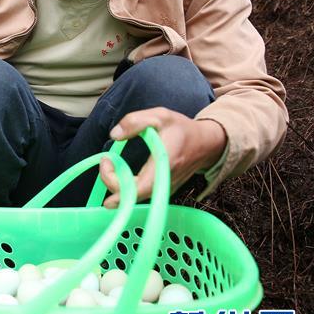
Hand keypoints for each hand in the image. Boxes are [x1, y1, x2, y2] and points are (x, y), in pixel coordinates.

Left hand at [99, 108, 225, 208]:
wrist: (206, 143)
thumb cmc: (182, 129)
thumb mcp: (160, 116)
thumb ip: (135, 121)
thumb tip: (114, 135)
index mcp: (163, 165)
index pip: (136, 189)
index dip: (114, 183)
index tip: (106, 160)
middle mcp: (164, 183)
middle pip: (130, 197)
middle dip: (111, 181)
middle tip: (107, 160)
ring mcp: (164, 189)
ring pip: (134, 197)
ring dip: (117, 183)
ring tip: (112, 163)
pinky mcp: (163, 190)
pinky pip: (140, 194)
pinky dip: (126, 186)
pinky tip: (120, 171)